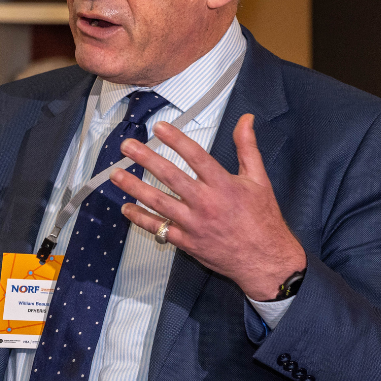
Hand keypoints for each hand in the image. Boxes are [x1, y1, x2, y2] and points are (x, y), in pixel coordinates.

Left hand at [113, 114, 305, 301]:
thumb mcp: (259, 179)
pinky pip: (159, 229)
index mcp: (224, 185)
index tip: (159, 127)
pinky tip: (126, 208)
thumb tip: (246, 119)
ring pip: (158, 202)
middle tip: (127, 146)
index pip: (195, 156)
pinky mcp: (187, 242)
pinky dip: (140, 219)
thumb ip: (247, 147)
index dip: (176, 139)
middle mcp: (206, 203)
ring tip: (116, 174)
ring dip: (134, 187)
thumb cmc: (263, 218)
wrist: (265, 260)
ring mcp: (194, 224)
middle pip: (170, 176)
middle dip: (145, 158)